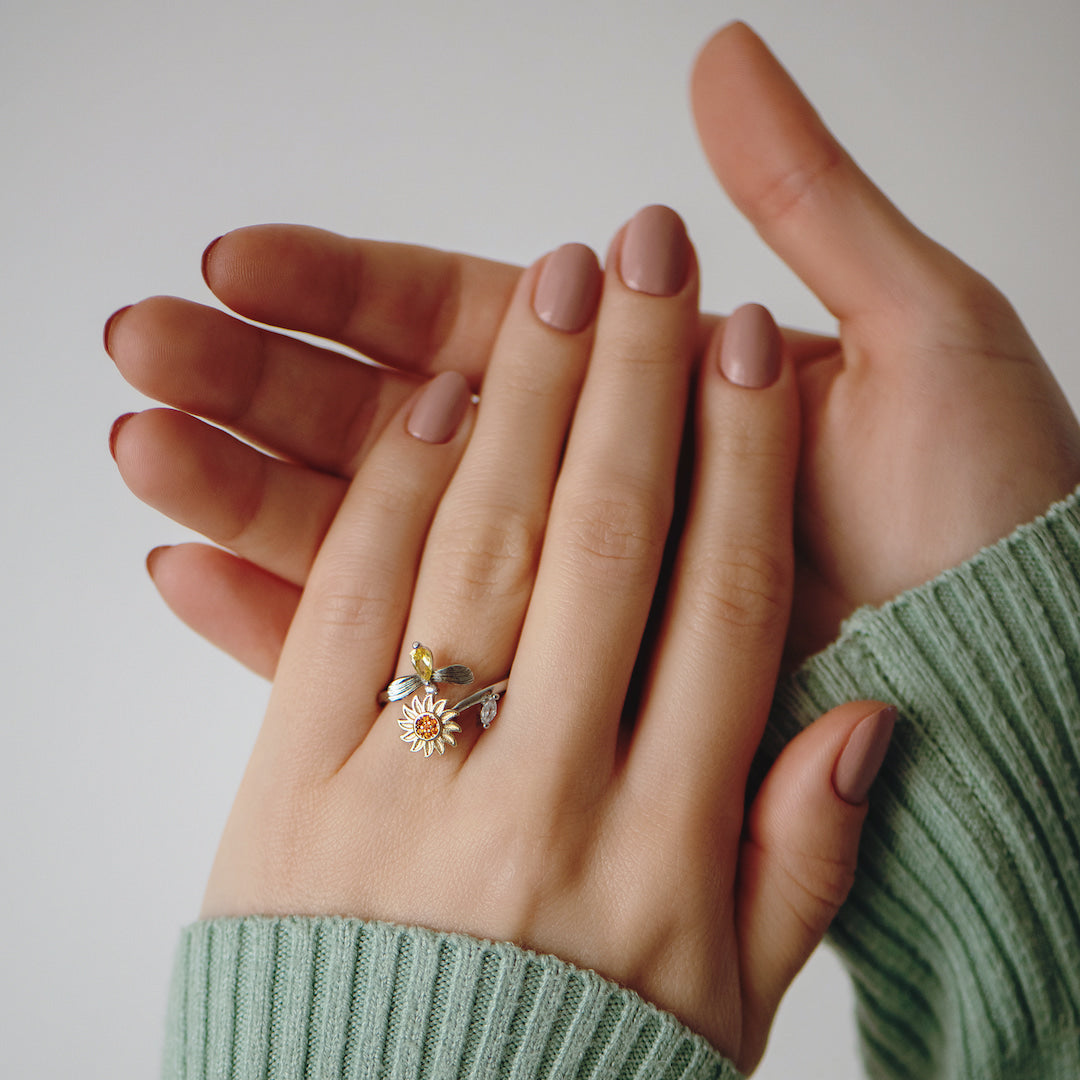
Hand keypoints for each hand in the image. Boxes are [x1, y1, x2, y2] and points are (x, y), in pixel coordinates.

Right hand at [107, 24, 1079, 673]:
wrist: (1003, 675)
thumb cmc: (980, 515)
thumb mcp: (907, 331)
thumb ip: (804, 201)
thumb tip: (720, 56)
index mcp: (632, 395)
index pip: (457, 330)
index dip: (342, 293)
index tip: (240, 263)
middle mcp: (578, 491)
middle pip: (385, 427)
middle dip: (255, 381)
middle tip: (145, 343)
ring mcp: (549, 596)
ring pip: (368, 537)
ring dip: (244, 487)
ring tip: (144, 443)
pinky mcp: (537, 697)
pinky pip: (401, 660)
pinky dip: (293, 623)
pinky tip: (194, 578)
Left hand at [197, 207, 888, 1069]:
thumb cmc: (558, 1074)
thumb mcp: (716, 1007)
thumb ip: (799, 863)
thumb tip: (869, 723)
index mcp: (657, 848)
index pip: (719, 607)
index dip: (743, 459)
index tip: (751, 350)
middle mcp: (540, 796)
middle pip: (606, 543)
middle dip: (636, 379)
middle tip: (651, 255)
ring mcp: (404, 784)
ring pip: (484, 549)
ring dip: (527, 398)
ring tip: (561, 288)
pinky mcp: (286, 785)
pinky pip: (343, 603)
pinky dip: (394, 488)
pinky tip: (438, 396)